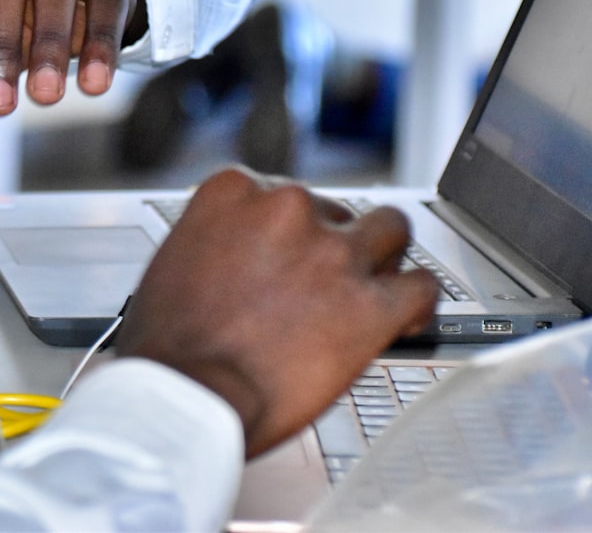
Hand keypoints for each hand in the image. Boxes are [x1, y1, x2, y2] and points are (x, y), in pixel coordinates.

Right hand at [115, 168, 437, 458]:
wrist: (184, 399)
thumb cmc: (169, 349)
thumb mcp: (175, 263)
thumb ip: (218, 241)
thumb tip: (241, 257)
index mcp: (234, 192)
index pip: (284, 192)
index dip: (293, 230)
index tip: (292, 253)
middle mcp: (288, 209)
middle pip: (338, 210)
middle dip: (336, 242)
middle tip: (327, 281)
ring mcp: (332, 252)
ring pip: (392, 230)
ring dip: (384, 257)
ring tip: (377, 286)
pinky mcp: (368, 301)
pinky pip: (422, 286)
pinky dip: (419, 303)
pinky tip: (409, 318)